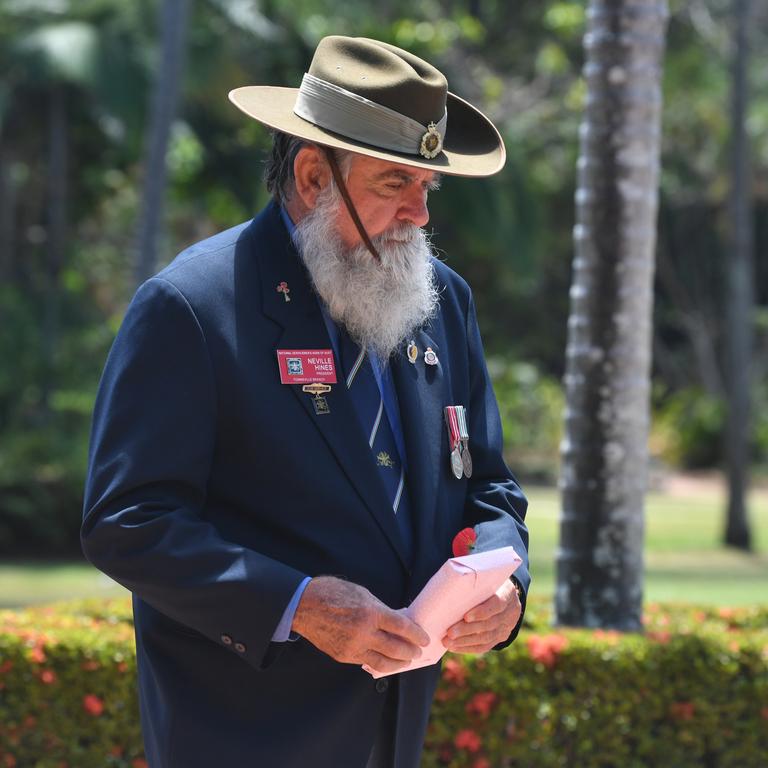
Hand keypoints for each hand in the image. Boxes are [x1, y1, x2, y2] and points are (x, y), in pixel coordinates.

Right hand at [292, 576, 429, 674]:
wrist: (304, 605)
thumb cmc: (334, 593)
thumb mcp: (362, 594)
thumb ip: (380, 609)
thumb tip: (396, 622)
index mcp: (370, 612)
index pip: (402, 627)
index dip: (416, 635)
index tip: (425, 639)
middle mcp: (364, 632)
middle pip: (396, 648)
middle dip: (411, 652)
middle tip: (418, 652)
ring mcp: (353, 647)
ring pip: (382, 662)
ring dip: (398, 663)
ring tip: (406, 661)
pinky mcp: (343, 656)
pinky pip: (366, 663)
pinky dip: (379, 663)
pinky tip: (385, 661)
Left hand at [442, 579, 520, 654]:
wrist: (505, 592)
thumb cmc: (487, 581)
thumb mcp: (486, 576)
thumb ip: (474, 581)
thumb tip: (448, 585)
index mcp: (508, 592)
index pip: (497, 604)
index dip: (482, 612)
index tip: (466, 616)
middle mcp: (511, 611)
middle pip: (489, 624)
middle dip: (467, 630)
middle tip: (449, 632)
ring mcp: (507, 626)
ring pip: (486, 638)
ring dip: (465, 641)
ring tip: (447, 642)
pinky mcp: (501, 637)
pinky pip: (485, 646)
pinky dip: (468, 647)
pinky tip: (454, 647)